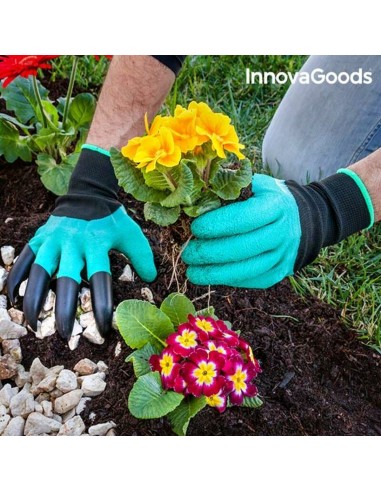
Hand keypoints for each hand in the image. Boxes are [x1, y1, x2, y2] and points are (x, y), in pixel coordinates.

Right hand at [7, 147, 156, 338]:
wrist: (88, 193)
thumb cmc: (112, 219)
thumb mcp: (131, 234)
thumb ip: (142, 256)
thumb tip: (151, 279)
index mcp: (97, 244)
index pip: (100, 279)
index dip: (102, 305)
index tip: (103, 329)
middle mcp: (72, 243)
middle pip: (66, 280)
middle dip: (64, 309)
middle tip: (66, 334)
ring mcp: (52, 240)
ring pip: (39, 272)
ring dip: (34, 299)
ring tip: (32, 324)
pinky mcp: (39, 238)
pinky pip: (24, 260)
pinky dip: (16, 278)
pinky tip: (12, 299)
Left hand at [182, 171, 372, 287]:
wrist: (298, 219)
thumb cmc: (265, 198)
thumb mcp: (252, 184)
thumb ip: (228, 188)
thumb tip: (193, 200)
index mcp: (276, 205)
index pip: (244, 218)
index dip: (217, 225)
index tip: (194, 228)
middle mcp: (283, 232)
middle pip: (243, 248)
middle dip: (210, 253)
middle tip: (187, 253)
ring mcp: (283, 255)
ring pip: (247, 269)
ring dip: (215, 273)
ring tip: (192, 271)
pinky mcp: (279, 273)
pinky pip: (251, 280)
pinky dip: (228, 280)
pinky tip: (210, 276)